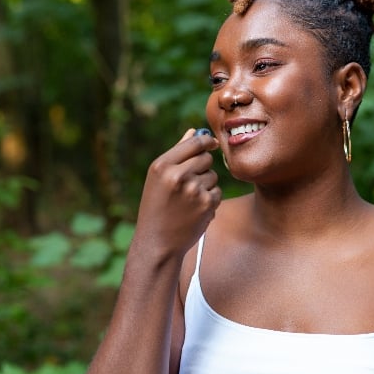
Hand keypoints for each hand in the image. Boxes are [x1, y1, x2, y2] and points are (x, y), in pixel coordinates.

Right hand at [134, 129, 220, 258]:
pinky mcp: (207, 204)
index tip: (212, 143)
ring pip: (213, 176)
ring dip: (206, 185)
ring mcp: (193, 190)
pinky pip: (217, 192)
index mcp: (162, 165)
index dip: (206, 141)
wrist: (157, 242)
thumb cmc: (156, 207)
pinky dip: (210, 199)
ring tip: (188, 200)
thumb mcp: (158, 179)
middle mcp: (178, 175)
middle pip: (206, 158)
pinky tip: (195, 210)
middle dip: (203, 167)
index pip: (194, 142)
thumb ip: (177, 154)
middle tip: (188, 183)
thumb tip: (195, 131)